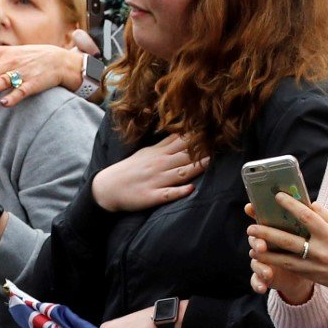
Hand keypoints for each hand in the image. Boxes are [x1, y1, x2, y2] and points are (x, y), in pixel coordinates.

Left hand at [0, 42, 82, 102]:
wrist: (57, 60)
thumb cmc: (26, 59)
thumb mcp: (6, 56)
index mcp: (2, 53)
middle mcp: (10, 61)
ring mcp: (22, 72)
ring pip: (4, 80)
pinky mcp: (33, 84)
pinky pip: (21, 92)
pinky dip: (12, 98)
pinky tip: (3, 104)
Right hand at [92, 135, 208, 210]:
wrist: (108, 187)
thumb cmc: (130, 169)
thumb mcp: (147, 152)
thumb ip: (166, 144)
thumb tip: (184, 132)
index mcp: (159, 153)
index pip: (182, 142)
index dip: (199, 137)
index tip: (214, 131)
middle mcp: (159, 165)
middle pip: (185, 156)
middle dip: (202, 150)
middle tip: (219, 143)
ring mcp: (156, 181)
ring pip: (180, 173)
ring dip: (196, 167)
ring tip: (210, 162)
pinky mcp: (151, 196)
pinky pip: (167, 194)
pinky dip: (179, 192)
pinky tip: (190, 189)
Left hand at [247, 196, 327, 305]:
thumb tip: (311, 204)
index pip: (307, 217)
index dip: (291, 206)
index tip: (277, 197)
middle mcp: (321, 251)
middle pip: (288, 241)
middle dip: (268, 233)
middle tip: (251, 227)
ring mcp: (316, 267)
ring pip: (285, 260)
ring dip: (267, 253)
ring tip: (252, 247)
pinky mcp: (314, 277)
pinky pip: (292, 269)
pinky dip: (278, 263)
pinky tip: (266, 258)